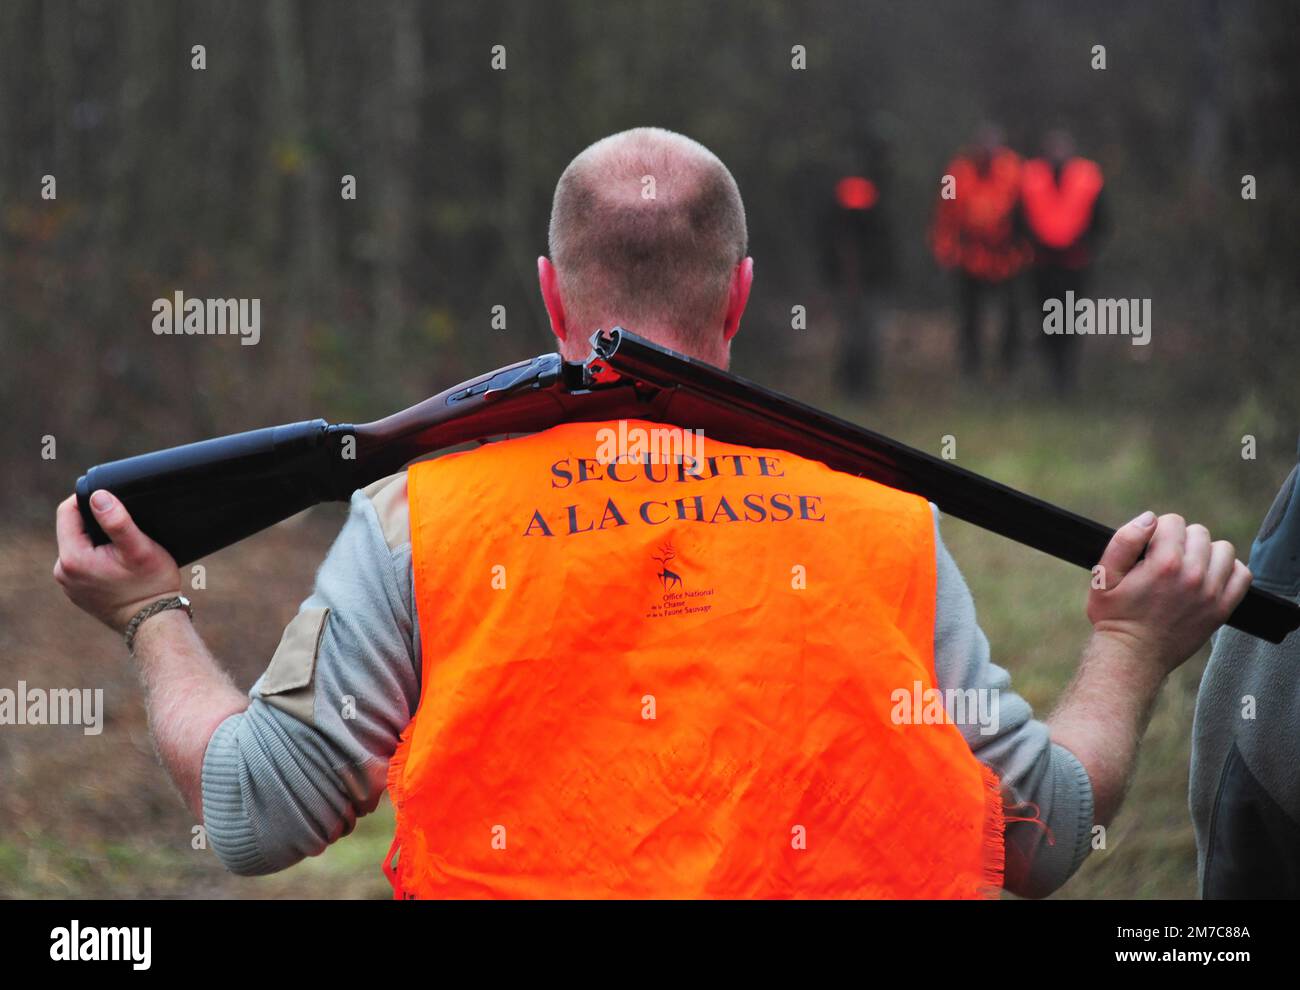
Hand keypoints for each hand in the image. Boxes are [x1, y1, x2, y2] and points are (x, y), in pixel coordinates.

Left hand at [53, 491, 181, 633]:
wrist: (154, 623)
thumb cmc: (151, 586)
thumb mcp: (139, 548)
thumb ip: (117, 521)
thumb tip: (98, 495)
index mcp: (73, 558)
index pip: (67, 512)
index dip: (88, 499)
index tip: (111, 499)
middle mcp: (63, 572)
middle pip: (72, 529)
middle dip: (94, 522)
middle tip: (123, 525)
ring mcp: (68, 585)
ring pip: (77, 546)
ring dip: (95, 541)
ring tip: (121, 546)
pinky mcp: (77, 592)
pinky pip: (81, 564)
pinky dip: (96, 558)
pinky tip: (117, 564)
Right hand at [1087, 511, 1251, 678]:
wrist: (1133, 656)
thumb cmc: (1114, 616)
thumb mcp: (1102, 576)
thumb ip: (1124, 541)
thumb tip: (1149, 518)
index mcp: (1164, 563)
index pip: (1172, 521)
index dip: (1157, 532)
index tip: (1148, 551)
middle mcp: (1193, 575)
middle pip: (1199, 533)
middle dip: (1180, 541)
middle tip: (1164, 562)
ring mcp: (1211, 593)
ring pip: (1223, 550)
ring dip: (1205, 553)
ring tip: (1187, 568)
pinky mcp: (1221, 608)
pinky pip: (1242, 575)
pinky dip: (1228, 570)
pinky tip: (1208, 577)